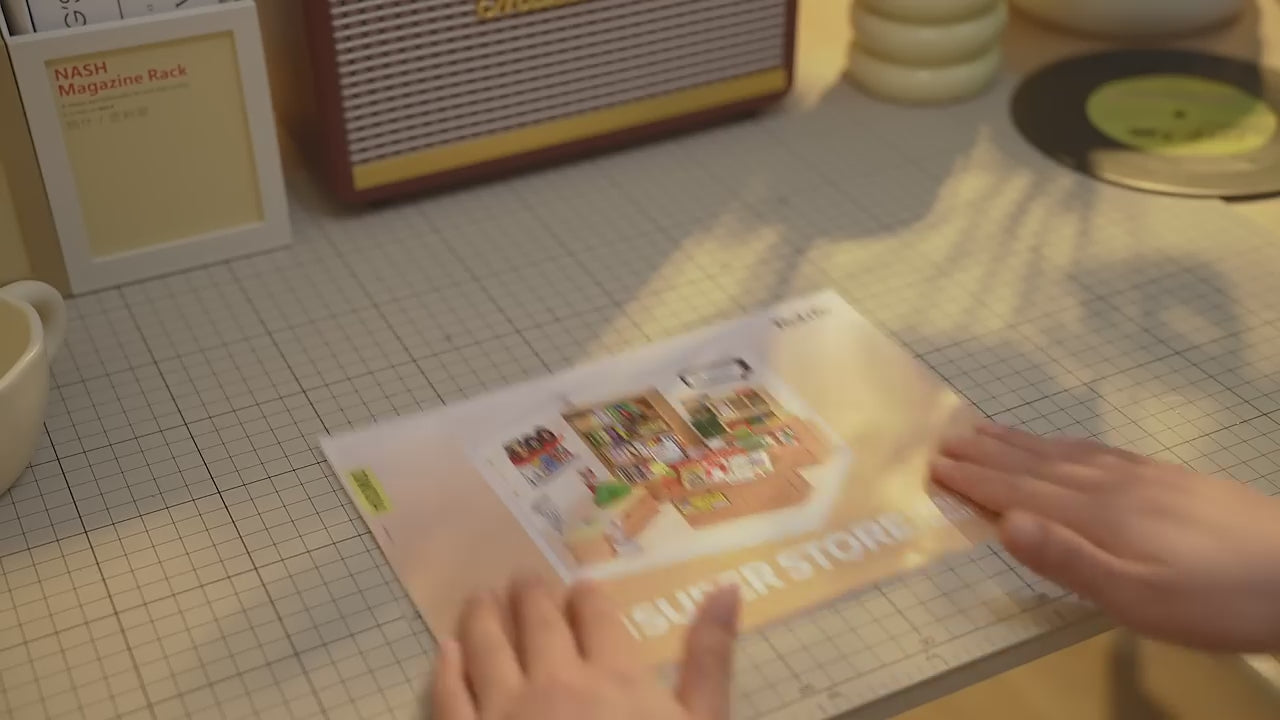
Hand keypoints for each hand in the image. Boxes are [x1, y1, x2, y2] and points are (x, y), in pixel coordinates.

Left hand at [432, 576, 739, 719]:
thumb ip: (710, 659)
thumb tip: (727, 589)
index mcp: (615, 675)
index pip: (596, 616)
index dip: (588, 597)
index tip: (581, 586)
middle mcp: (555, 680)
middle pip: (538, 620)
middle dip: (532, 595)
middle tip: (523, 579)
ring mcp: (504, 711)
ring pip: (486, 645)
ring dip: (484, 616)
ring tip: (482, 596)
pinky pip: (448, 697)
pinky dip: (446, 669)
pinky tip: (445, 651)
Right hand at [932, 421, 1279, 652]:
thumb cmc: (1214, 600)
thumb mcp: (1136, 598)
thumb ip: (1068, 560)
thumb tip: (1004, 524)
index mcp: (1097, 515)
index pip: (1020, 493)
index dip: (976, 479)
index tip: (934, 464)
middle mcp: (1113, 486)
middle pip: (1037, 464)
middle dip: (988, 453)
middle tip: (945, 437)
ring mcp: (1144, 477)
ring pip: (1066, 453)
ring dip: (1021, 442)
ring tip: (986, 430)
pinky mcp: (1171, 479)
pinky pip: (1101, 451)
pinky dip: (1067, 445)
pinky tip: (1066, 447)